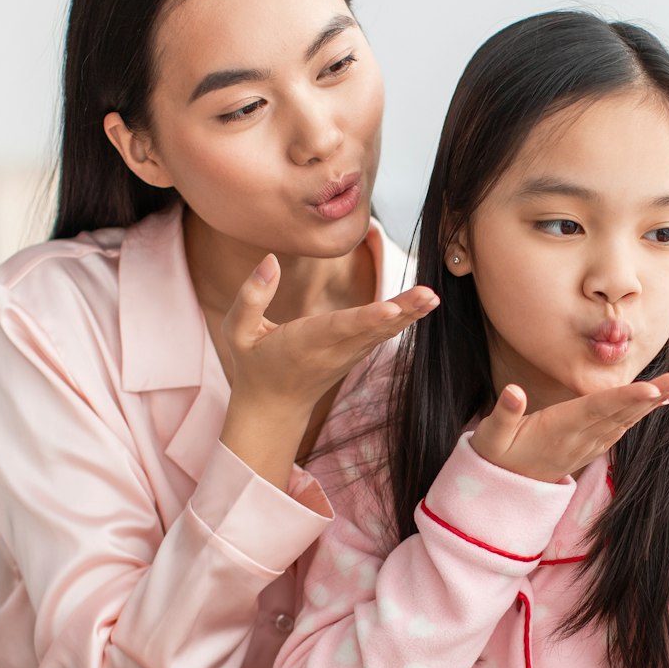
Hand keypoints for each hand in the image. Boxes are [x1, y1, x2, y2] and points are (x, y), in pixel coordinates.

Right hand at [220, 253, 437, 413]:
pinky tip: (423, 304)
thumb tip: (270, 259)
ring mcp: (348, 355)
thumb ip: (250, 297)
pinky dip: (403, 319)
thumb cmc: (254, 365)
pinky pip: (383, 334)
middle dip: (400, 312)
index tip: (389, 310)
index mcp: (303, 344)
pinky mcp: (357, 353)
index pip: (337, 329)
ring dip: (409, 314)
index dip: (364, 319)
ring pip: (382, 333)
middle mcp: (332, 351)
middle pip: (371, 330)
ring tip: (432, 296)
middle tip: (428, 295)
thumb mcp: (237, 333)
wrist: (274, 408)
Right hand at [471, 374, 668, 482]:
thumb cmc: (498, 455)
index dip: (625, 398)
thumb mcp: (492, 435)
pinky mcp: (590, 446)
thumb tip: (513, 392)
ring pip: (626, 420)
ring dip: (652, 402)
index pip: (597, 409)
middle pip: (621, 413)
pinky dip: (640, 413)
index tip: (651, 389)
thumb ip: (504, 413)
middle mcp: (580, 436)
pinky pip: (621, 428)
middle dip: (652, 396)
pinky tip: (656, 401)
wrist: (506, 488)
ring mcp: (588, 444)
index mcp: (560, 427)